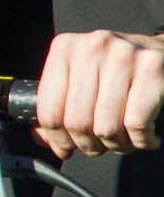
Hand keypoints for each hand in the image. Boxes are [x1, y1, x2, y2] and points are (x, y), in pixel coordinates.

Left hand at [32, 30, 163, 156]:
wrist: (161, 51)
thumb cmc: (117, 69)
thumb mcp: (81, 77)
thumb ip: (58, 105)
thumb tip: (45, 139)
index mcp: (65, 49)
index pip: (49, 110)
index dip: (57, 139)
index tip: (67, 148)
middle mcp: (92, 48)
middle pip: (77, 122)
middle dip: (88, 146)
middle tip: (99, 146)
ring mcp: (123, 56)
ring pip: (106, 127)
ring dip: (116, 145)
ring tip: (122, 141)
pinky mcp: (153, 69)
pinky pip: (136, 124)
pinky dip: (140, 141)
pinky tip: (144, 137)